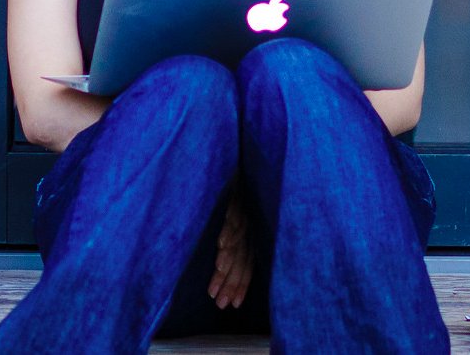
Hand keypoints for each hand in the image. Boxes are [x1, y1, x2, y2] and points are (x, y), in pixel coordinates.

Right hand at [207, 193, 252, 309]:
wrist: (250, 165)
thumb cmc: (239, 195)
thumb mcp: (238, 222)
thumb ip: (231, 244)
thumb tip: (218, 270)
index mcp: (251, 238)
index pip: (247, 267)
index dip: (240, 287)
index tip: (230, 305)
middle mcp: (251, 229)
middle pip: (241, 259)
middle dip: (231, 280)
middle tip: (218, 300)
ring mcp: (246, 213)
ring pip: (238, 240)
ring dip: (229, 256)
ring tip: (220, 271)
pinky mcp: (239, 196)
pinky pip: (234, 214)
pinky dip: (229, 230)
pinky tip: (221, 243)